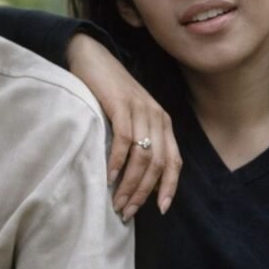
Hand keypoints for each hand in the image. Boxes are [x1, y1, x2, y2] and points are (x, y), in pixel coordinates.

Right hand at [67, 34, 181, 220]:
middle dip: (143, 192)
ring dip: (129, 183)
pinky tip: (108, 176)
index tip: (162, 209)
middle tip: (127, 211)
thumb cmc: (109, 92)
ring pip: (143, 156)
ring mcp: (140, 109)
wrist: (93, 58)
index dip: (170, 187)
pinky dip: (117, 161)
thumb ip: (139, 140)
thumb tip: (136, 177)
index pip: (174, 161)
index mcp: (163, 122)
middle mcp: (157, 116)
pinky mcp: (121, 104)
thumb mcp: (131, 117)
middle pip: (158, 164)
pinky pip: (124, 139)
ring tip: (117, 201)